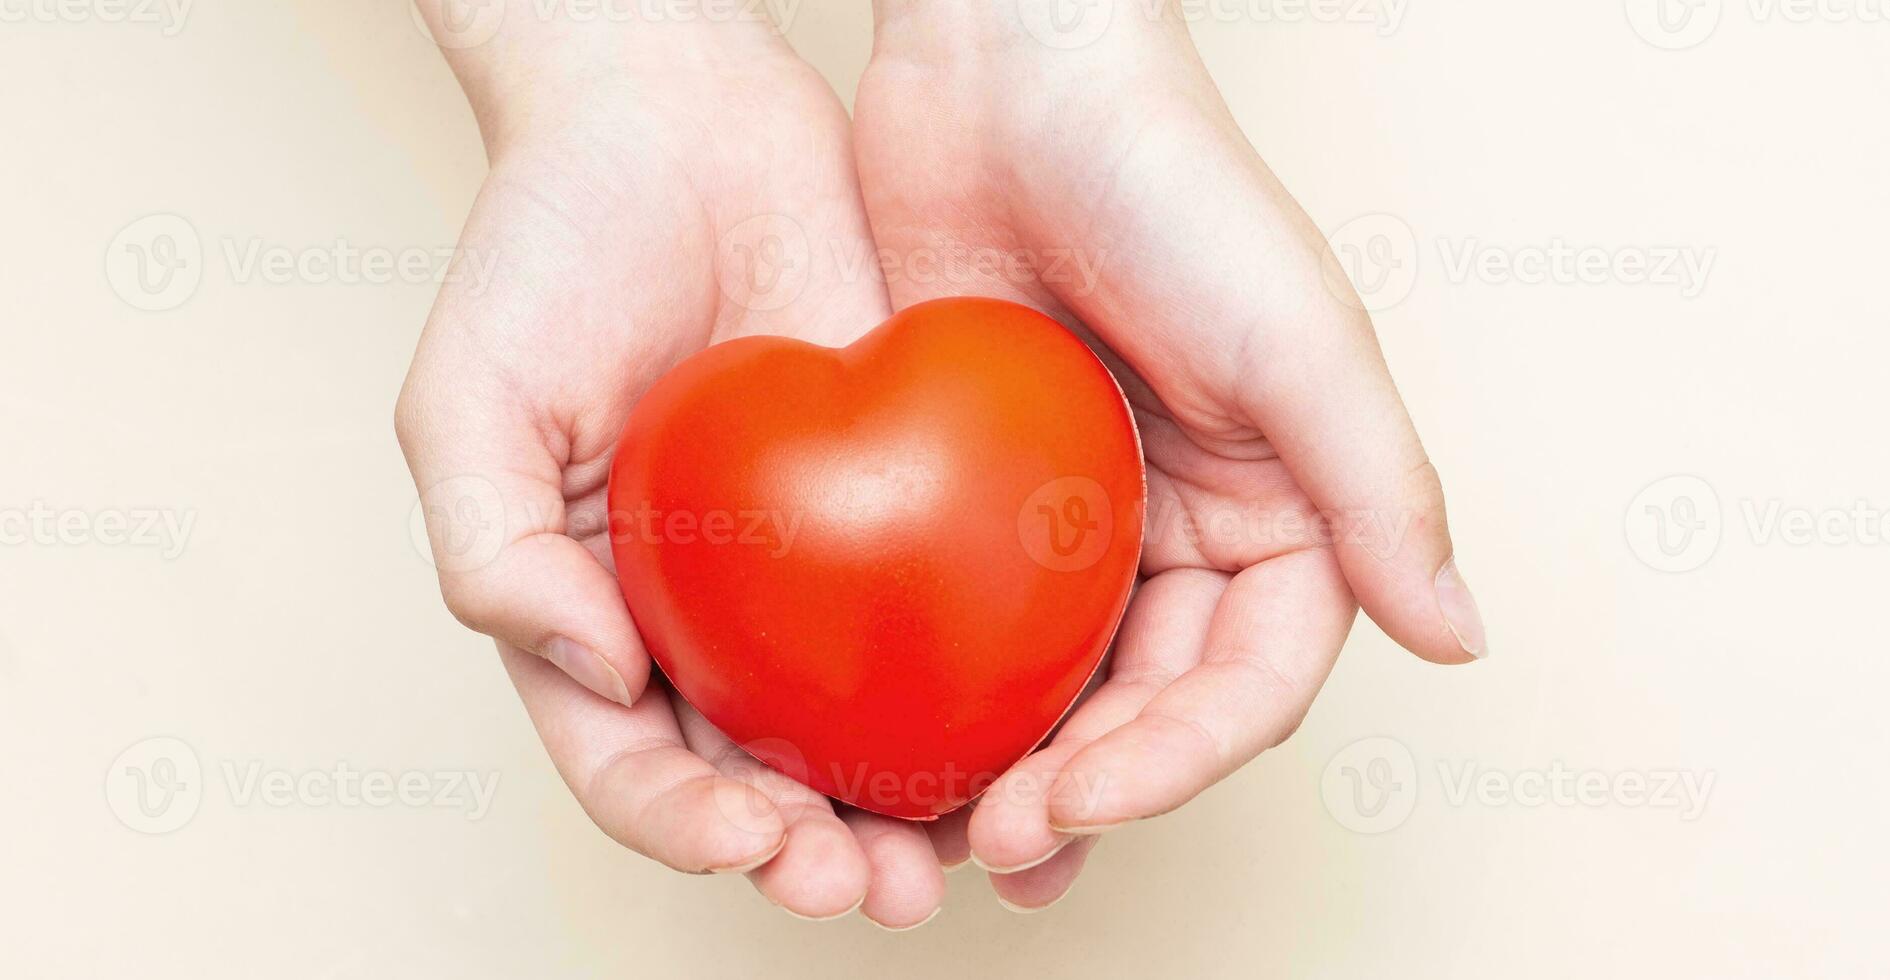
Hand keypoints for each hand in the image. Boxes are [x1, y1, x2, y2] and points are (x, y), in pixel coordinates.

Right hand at [397, 7, 948, 927]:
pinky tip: (1022, 726)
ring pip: (858, 722)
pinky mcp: (895, 495)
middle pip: (756, 777)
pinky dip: (971, 687)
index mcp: (590, 611)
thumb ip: (492, 551)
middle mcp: (700, 608)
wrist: (677, 109)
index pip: (633, 762)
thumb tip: (591, 676)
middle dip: (812, 852)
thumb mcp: (468, 399)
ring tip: (958, 849)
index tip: (755, 842)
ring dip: (903, 804)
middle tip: (879, 885)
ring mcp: (802, 561)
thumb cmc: (545, 247)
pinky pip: (939, 613)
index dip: (686, 825)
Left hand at [852, 1, 1487, 908]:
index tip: (1083, 800)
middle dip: (1087, 787)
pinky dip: (933, 690)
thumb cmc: (1173, 180)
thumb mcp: (1299, 338)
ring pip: (1054, 686)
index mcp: (1280, 513)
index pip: (1247, 684)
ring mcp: (1076, 519)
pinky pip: (959, 619)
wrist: (1009, 68)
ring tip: (942, 838)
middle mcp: (1185, 531)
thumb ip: (1378, 491)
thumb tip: (1459, 640)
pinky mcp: (974, 492)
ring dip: (1012, 770)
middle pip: (1148, 708)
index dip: (1177, 762)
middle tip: (996, 840)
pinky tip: (879, 743)